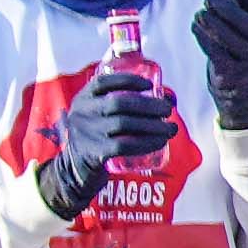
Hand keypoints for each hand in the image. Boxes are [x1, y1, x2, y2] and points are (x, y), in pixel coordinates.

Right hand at [42, 55, 182, 217]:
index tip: (149, 85)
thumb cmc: (98, 134)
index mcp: (83, 99)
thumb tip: (166, 97)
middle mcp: (82, 113)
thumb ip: (121, 103)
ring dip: (153, 125)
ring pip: (124, 123)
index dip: (128, 80)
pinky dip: (146, 143)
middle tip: (167, 110)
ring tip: (171, 128)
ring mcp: (87, 133)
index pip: (102, 82)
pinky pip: (125, 145)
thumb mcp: (98, 114)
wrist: (76, 166)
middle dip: (149, 105)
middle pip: (119, 103)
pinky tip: (160, 142)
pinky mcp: (96, 153)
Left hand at [192, 0, 247, 131]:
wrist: (241, 86)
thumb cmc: (235, 48)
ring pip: (234, 41)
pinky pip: (218, 55)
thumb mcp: (241, 28)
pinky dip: (205, 39)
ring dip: (214, 24)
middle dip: (228, 9)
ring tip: (199, 14)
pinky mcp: (230, 72)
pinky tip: (195, 28)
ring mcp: (246, 60)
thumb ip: (235, 7)